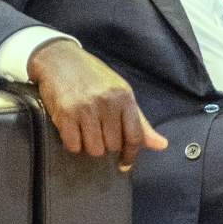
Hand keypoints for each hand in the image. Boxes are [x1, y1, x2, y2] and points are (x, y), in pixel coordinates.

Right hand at [27, 38, 167, 170]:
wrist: (61, 60)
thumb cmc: (94, 78)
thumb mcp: (122, 93)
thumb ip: (140, 122)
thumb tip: (161, 145)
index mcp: (125, 98)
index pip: (135, 136)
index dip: (131, 155)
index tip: (124, 163)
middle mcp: (107, 103)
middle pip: (113, 145)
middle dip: (107, 144)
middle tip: (99, 131)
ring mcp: (85, 109)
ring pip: (94, 149)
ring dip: (90, 145)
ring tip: (86, 130)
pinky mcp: (65, 115)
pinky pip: (73, 145)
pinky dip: (73, 143)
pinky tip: (73, 130)